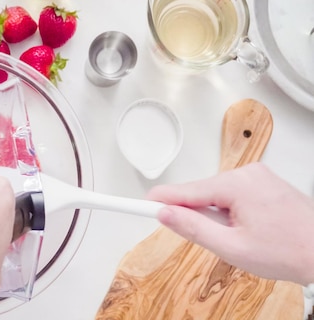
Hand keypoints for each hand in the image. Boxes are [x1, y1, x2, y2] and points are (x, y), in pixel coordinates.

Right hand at [148, 162, 313, 284]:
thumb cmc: (288, 252)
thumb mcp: (231, 247)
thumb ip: (192, 228)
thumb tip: (164, 214)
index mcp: (237, 184)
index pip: (184, 191)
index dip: (159, 201)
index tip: (136, 203)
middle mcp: (247, 173)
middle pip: (200, 192)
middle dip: (199, 215)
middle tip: (215, 238)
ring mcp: (258, 175)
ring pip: (216, 194)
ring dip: (217, 214)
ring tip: (240, 235)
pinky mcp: (264, 182)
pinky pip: (233, 193)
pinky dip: (230, 209)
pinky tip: (248, 227)